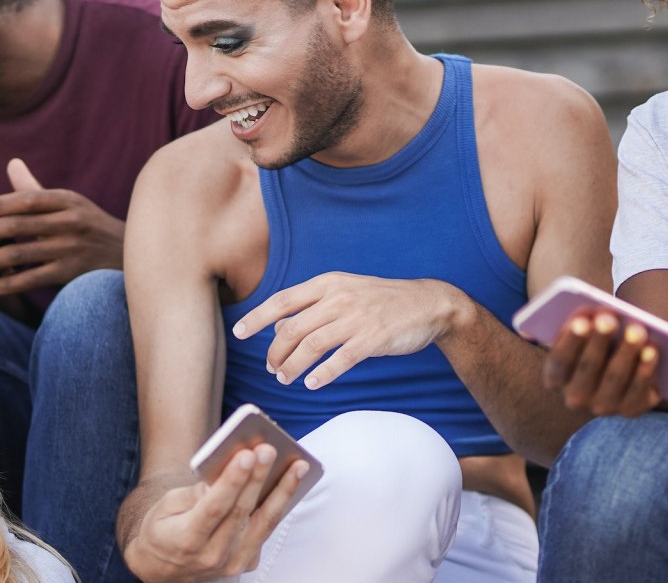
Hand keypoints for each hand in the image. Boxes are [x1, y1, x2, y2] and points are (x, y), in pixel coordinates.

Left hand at [0, 159, 123, 296]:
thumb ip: (36, 188)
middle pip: (18, 226)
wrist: (128, 255)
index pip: (27, 199)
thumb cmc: (89, 226)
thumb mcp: (70, 202)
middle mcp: (70, 222)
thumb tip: (11, 163)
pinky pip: (35, 278)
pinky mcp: (72, 273)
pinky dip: (11, 283)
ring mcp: (72, 249)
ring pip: (22, 254)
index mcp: (66, 200)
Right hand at [124, 445, 309, 580]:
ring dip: (283, 492)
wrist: (163, 569)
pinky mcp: (246, 563)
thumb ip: (195, 492)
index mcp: (186, 540)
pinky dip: (280, 506)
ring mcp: (232, 563)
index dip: (232, 481)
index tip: (246, 455)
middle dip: (258, 477)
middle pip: (241, 511)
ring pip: (264, 523)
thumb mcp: (165, 507)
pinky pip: (266, 531)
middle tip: (270, 450)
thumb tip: (227, 473)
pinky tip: (291, 484)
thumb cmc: (162, 529)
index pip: (214, 507)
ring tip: (298, 466)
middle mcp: (211, 556)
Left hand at [233, 274, 468, 390]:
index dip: (258, 317)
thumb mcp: (345, 293)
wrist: (427, 304)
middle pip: (292, 328)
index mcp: (328, 283)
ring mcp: (356, 318)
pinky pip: (340, 360)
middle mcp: (338, 298)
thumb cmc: (382, 301)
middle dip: (275, 352)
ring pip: (311, 346)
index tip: (239, 333)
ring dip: (292, 366)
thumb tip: (278, 327)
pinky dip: (322, 374)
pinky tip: (312, 384)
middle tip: (272, 369)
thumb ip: (313, 308)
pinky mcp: (373, 339)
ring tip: (285, 379)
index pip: (283, 300)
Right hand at [543, 310, 660, 416]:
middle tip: (609, 318)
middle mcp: (576, 397)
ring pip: (615, 378)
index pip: (560, 361)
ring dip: (626, 352)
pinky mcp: (631, 408)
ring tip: (636, 329)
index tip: (583, 321)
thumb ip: (582, 322)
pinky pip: (638, 390)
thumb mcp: (584, 331)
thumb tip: (594, 314)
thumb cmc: (596, 340)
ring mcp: (604, 406)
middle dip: (599, 341)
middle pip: (588, 368)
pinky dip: (645, 369)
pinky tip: (652, 349)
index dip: (571, 341)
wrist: (617, 363)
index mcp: (556, 377)